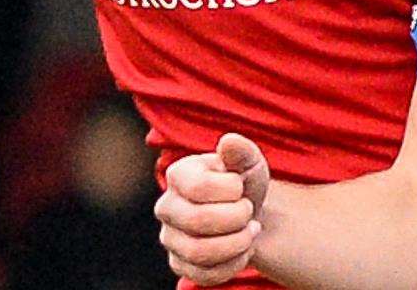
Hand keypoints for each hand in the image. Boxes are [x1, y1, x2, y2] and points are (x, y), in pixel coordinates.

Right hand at [156, 133, 270, 285]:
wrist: (248, 215)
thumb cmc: (245, 183)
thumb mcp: (249, 162)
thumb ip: (241, 151)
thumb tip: (229, 141)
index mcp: (178, 174)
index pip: (199, 187)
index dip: (231, 190)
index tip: (241, 187)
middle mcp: (166, 206)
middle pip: (198, 221)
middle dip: (236, 218)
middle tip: (250, 211)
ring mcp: (170, 238)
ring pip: (199, 252)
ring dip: (236, 243)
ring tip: (250, 231)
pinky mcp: (180, 264)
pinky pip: (204, 275)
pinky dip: (232, 264)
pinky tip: (242, 250)